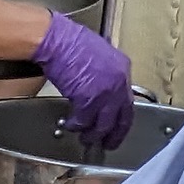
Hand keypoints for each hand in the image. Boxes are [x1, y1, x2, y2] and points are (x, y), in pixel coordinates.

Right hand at [34, 10, 134, 149]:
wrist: (56, 40)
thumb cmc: (69, 42)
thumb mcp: (97, 54)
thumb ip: (105, 73)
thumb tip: (100, 88)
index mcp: (122, 69)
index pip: (128, 101)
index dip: (121, 117)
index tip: (117, 125)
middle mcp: (118, 82)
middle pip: (122, 117)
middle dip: (114, 134)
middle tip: (108, 143)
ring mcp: (105, 92)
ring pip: (104, 123)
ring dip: (94, 134)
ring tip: (86, 138)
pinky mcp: (88, 99)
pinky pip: (84, 120)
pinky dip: (76, 125)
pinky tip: (71, 125)